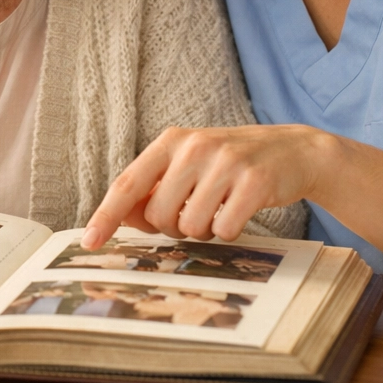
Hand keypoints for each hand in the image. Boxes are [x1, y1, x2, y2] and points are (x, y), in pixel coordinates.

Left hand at [82, 124, 332, 249]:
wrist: (293, 151)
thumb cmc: (230, 164)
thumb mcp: (189, 164)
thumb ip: (156, 187)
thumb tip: (121, 219)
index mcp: (171, 141)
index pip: (128, 183)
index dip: (106, 215)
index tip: (89, 242)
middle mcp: (195, 147)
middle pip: (159, 215)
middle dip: (173, 227)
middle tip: (195, 212)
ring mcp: (226, 162)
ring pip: (191, 226)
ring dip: (203, 230)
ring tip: (220, 207)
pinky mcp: (254, 182)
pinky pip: (224, 230)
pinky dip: (229, 231)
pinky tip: (240, 211)